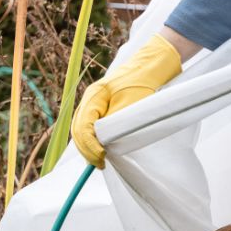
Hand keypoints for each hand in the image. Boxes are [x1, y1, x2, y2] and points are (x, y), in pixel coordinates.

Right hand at [71, 34, 181, 167]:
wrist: (151, 66)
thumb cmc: (144, 83)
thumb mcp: (131, 104)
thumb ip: (116, 122)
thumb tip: (104, 143)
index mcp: (94, 96)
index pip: (83, 126)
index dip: (90, 146)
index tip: (102, 158)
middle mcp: (90, 98)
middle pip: (78, 129)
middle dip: (87, 149)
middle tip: (100, 164)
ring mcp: (95, 101)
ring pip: (82, 128)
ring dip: (88, 145)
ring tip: (99, 160)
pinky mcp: (102, 105)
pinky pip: (90, 125)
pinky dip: (93, 139)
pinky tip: (101, 149)